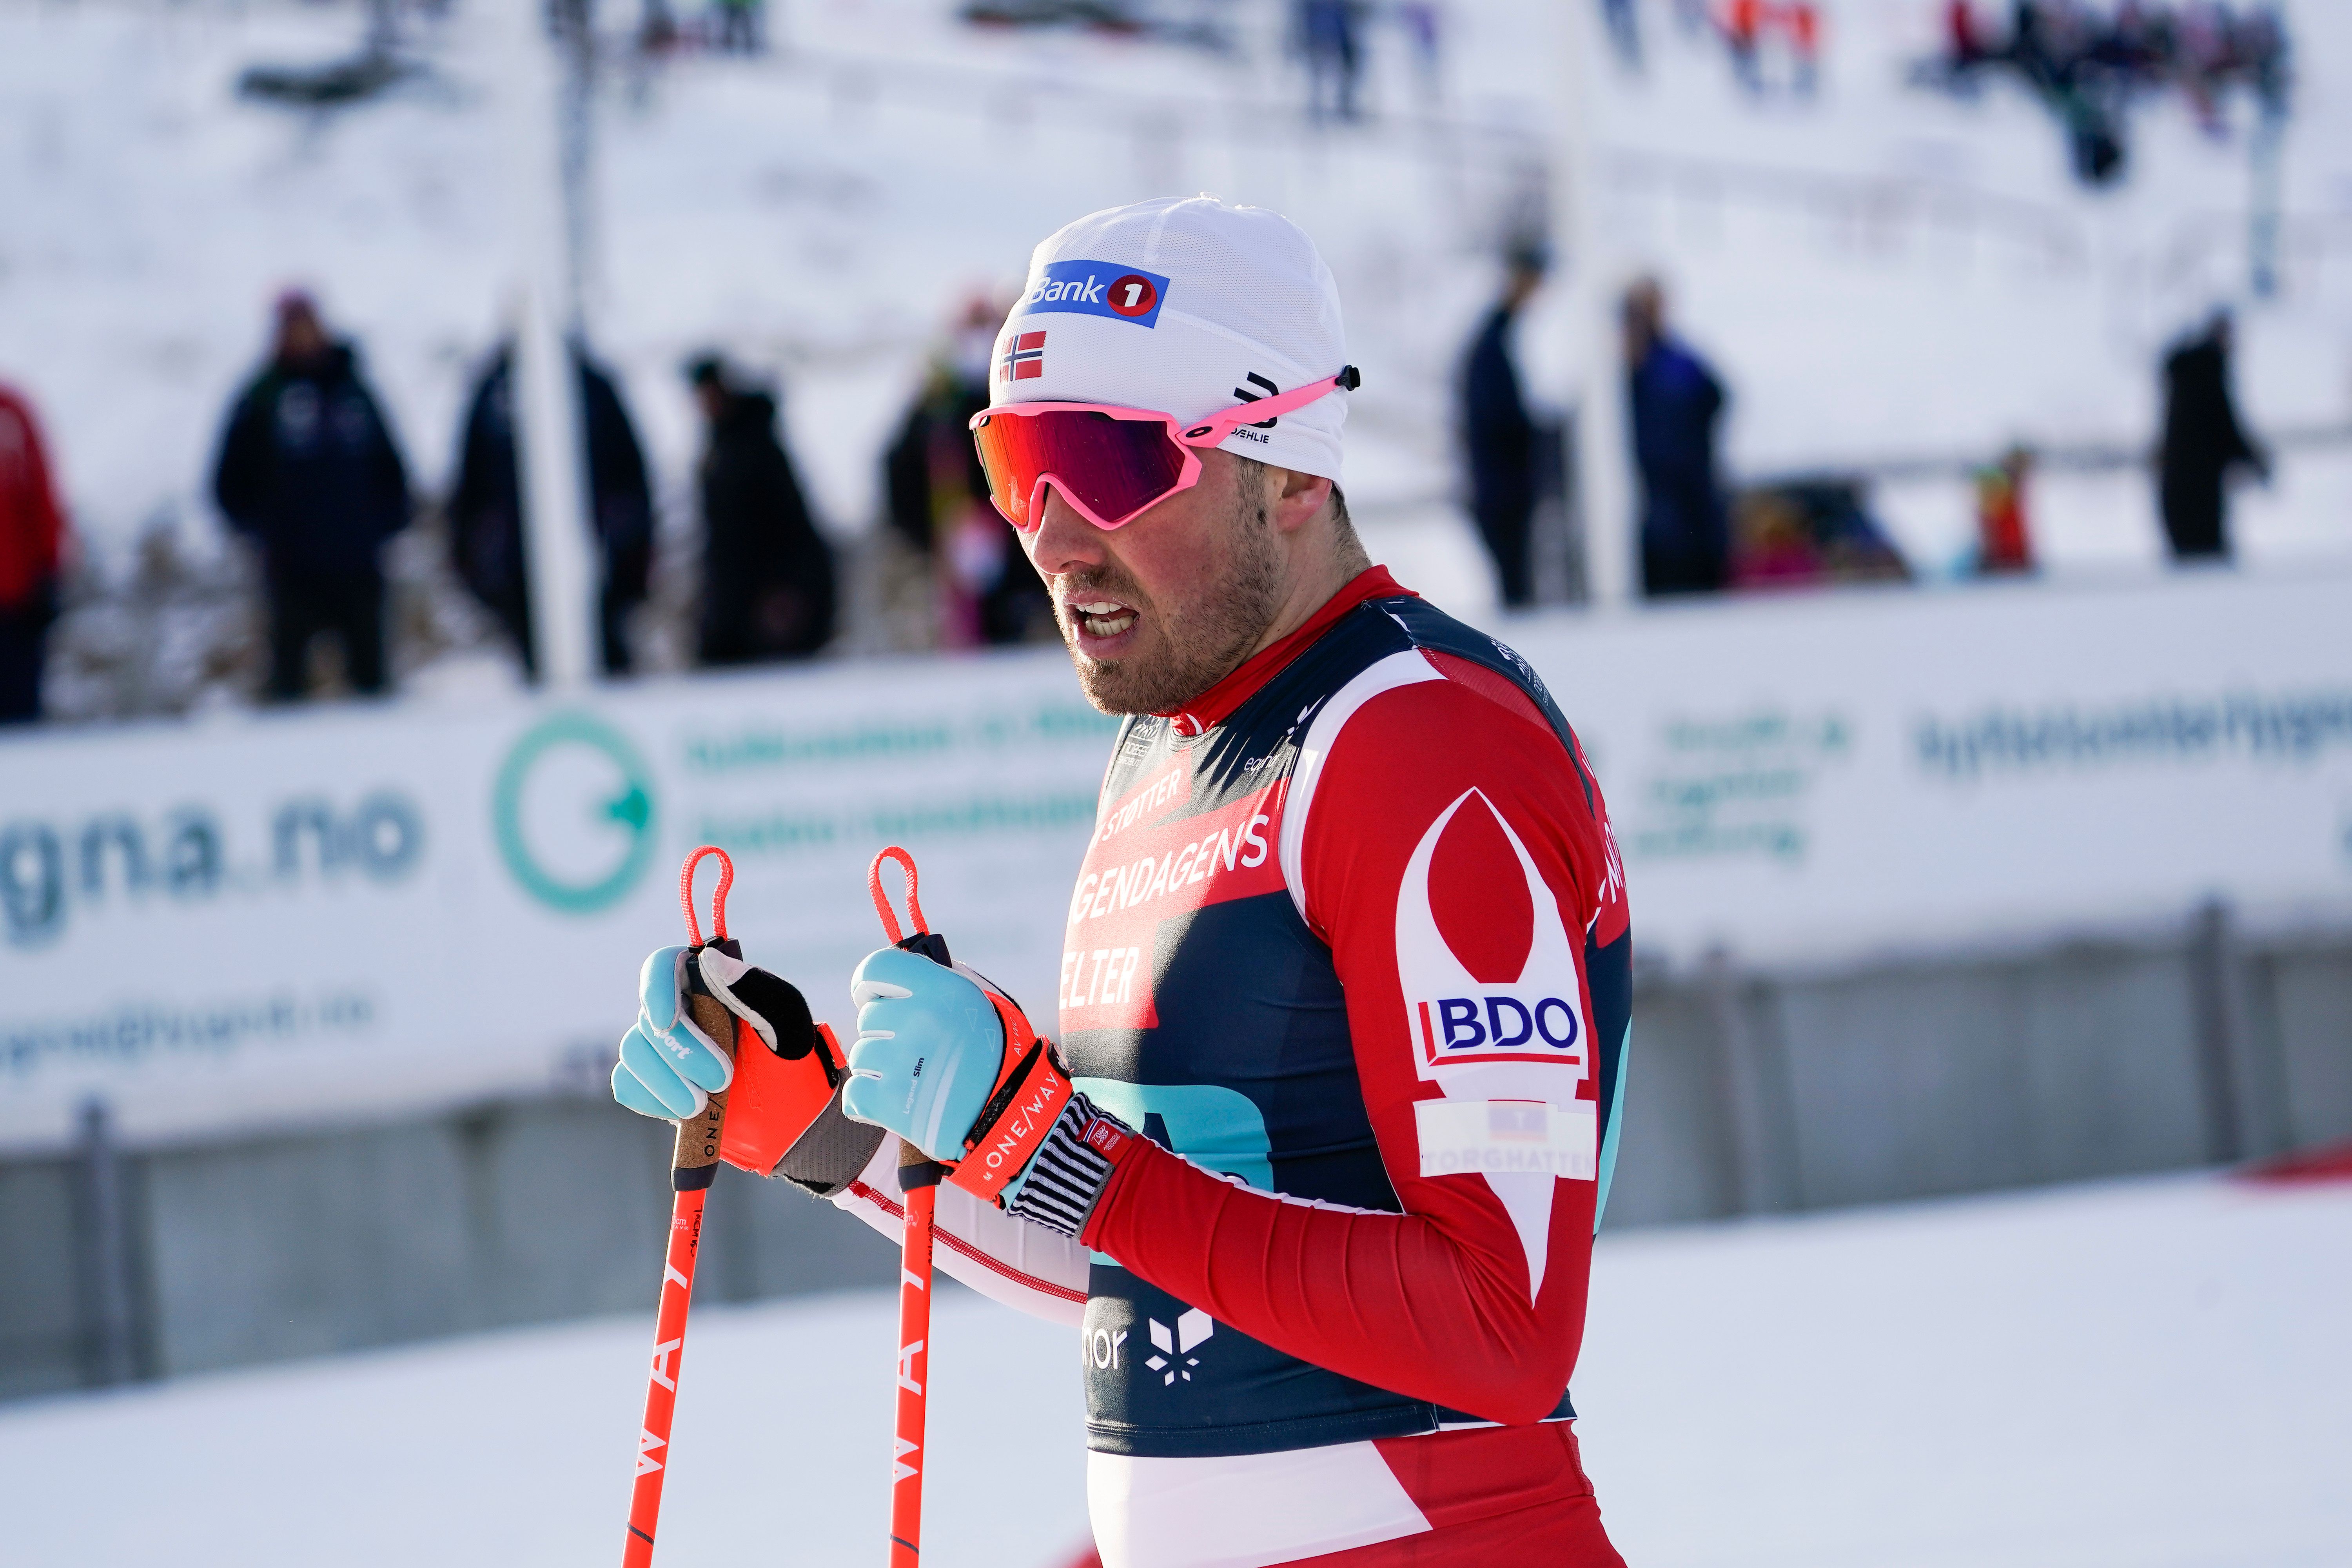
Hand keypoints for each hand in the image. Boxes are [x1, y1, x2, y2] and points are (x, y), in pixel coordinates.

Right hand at [612, 944, 820, 1121]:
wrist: (791, 1120)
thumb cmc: (793, 1063)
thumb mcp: (786, 1021)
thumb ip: (752, 988)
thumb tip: (708, 958)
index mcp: (710, 985)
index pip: (665, 965)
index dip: (657, 987)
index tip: (667, 1020)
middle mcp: (680, 1011)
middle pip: (649, 1017)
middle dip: (681, 1052)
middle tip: (722, 1080)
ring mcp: (663, 1049)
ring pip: (633, 1051)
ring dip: (665, 1081)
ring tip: (702, 1105)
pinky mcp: (654, 1085)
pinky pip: (628, 1085)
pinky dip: (651, 1099)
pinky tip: (684, 1111)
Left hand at [842, 947, 1006, 1162]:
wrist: (1013, 1112)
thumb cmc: (995, 1054)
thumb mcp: (976, 1003)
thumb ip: (934, 983)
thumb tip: (892, 977)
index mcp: (941, 989)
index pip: (875, 968)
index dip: (868, 985)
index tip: (875, 997)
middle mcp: (920, 1019)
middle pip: (868, 1018)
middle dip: (885, 1033)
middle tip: (915, 1051)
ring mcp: (903, 1062)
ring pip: (860, 1056)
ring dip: (880, 1068)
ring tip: (913, 1079)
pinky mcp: (893, 1104)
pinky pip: (854, 1094)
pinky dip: (867, 1102)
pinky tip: (894, 1102)